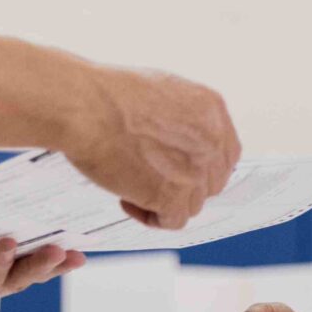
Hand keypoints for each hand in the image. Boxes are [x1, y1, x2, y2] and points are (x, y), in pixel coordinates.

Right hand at [64, 66, 239, 230]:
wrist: (84, 106)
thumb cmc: (107, 94)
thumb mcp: (163, 91)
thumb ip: (184, 118)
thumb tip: (182, 144)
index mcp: (212, 109)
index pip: (226, 154)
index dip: (202, 167)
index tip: (180, 171)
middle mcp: (212, 140)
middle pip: (211, 182)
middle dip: (182, 185)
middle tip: (149, 178)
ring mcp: (196, 170)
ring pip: (192, 204)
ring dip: (163, 201)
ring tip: (130, 184)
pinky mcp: (173, 195)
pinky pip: (173, 221)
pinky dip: (151, 217)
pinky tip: (127, 200)